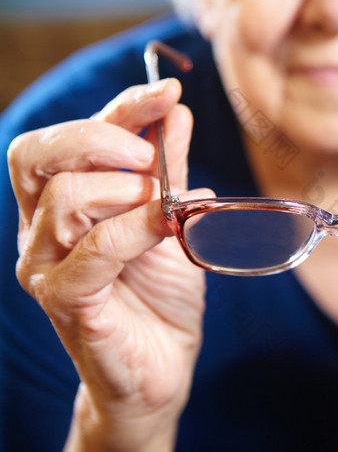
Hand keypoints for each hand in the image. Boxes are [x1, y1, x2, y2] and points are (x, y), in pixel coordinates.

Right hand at [8, 79, 211, 449]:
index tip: (169, 91)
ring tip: (164, 205)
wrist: (163, 365)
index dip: (119, 107)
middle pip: (41, 154)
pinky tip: (166, 223)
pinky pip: (90, 251)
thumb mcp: (172, 220)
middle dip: (105, 139)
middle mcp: (41, 229)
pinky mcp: (65, 301)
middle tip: (153, 158)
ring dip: (125, 190)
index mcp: (62, 203)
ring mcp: (45, 266)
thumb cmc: (163, 294)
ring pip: (64, 198)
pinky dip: (134, 228)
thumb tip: (175, 114)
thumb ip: (168, 171)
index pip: (69, 138)